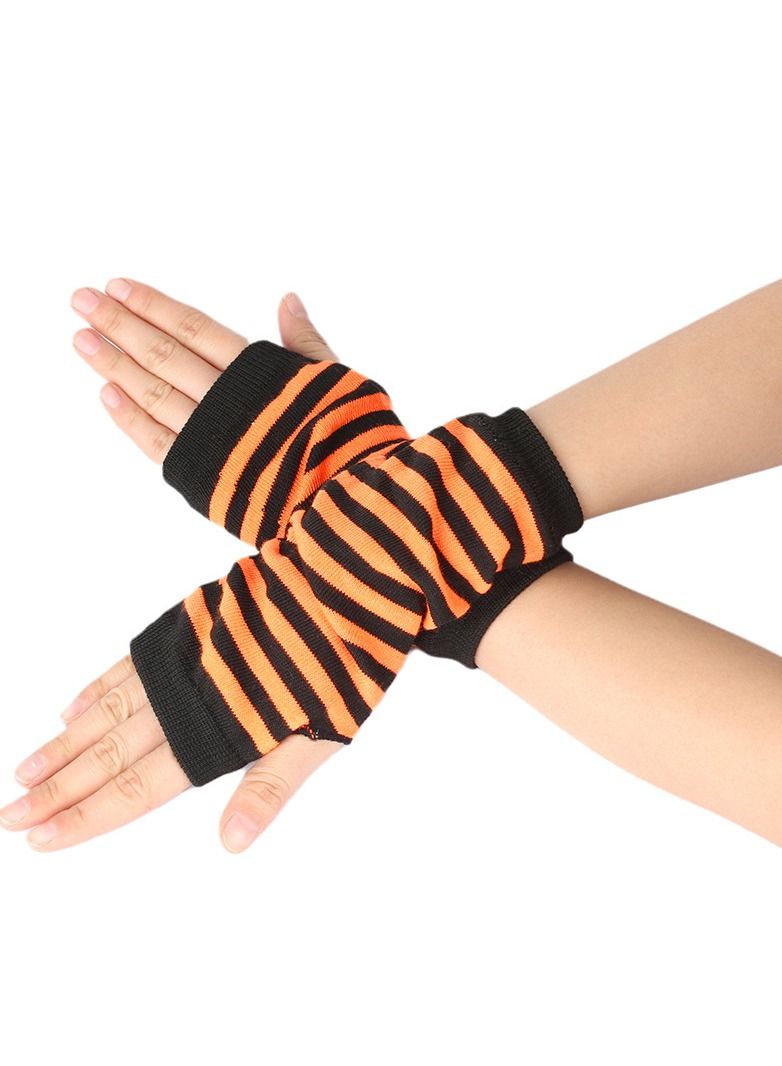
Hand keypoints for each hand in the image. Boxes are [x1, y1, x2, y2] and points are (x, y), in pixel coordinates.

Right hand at [1, 653, 340, 852]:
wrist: (341, 579)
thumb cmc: (341, 661)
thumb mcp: (320, 733)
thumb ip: (269, 787)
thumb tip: (230, 843)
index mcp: (217, 732)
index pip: (139, 787)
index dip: (88, 814)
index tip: (40, 837)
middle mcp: (186, 698)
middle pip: (109, 753)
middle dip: (57, 788)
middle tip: (8, 815)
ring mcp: (180, 660)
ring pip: (108, 709)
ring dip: (64, 742)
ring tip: (24, 771)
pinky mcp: (184, 627)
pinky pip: (128, 664)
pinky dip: (95, 688)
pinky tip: (69, 708)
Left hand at [70, 279, 336, 461]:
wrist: (347, 499)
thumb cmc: (350, 439)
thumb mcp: (339, 380)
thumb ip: (307, 342)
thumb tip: (287, 299)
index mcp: (260, 371)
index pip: (195, 329)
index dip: (154, 306)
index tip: (119, 286)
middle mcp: (227, 399)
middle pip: (163, 353)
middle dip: (120, 325)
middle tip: (81, 300)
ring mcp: (209, 436)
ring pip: (152, 393)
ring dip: (113, 366)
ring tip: (82, 340)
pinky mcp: (201, 473)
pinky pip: (156, 441)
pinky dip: (130, 418)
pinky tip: (106, 394)